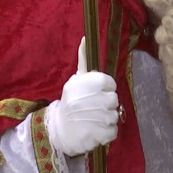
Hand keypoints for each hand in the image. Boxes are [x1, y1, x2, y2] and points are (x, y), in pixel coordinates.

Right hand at [48, 37, 119, 156]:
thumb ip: (84, 60)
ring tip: (93, 120)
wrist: (58, 130)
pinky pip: (113, 132)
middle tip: (94, 109)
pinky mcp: (95, 134)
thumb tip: (86, 38)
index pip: (110, 83)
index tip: (95, 95)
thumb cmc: (71, 103)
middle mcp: (88, 98)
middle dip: (106, 106)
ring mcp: (93, 117)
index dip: (105, 90)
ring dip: (106, 120)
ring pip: (115, 116)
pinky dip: (106, 133)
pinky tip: (95, 131)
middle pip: (114, 100)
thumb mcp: (75, 81)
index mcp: (85, 83)